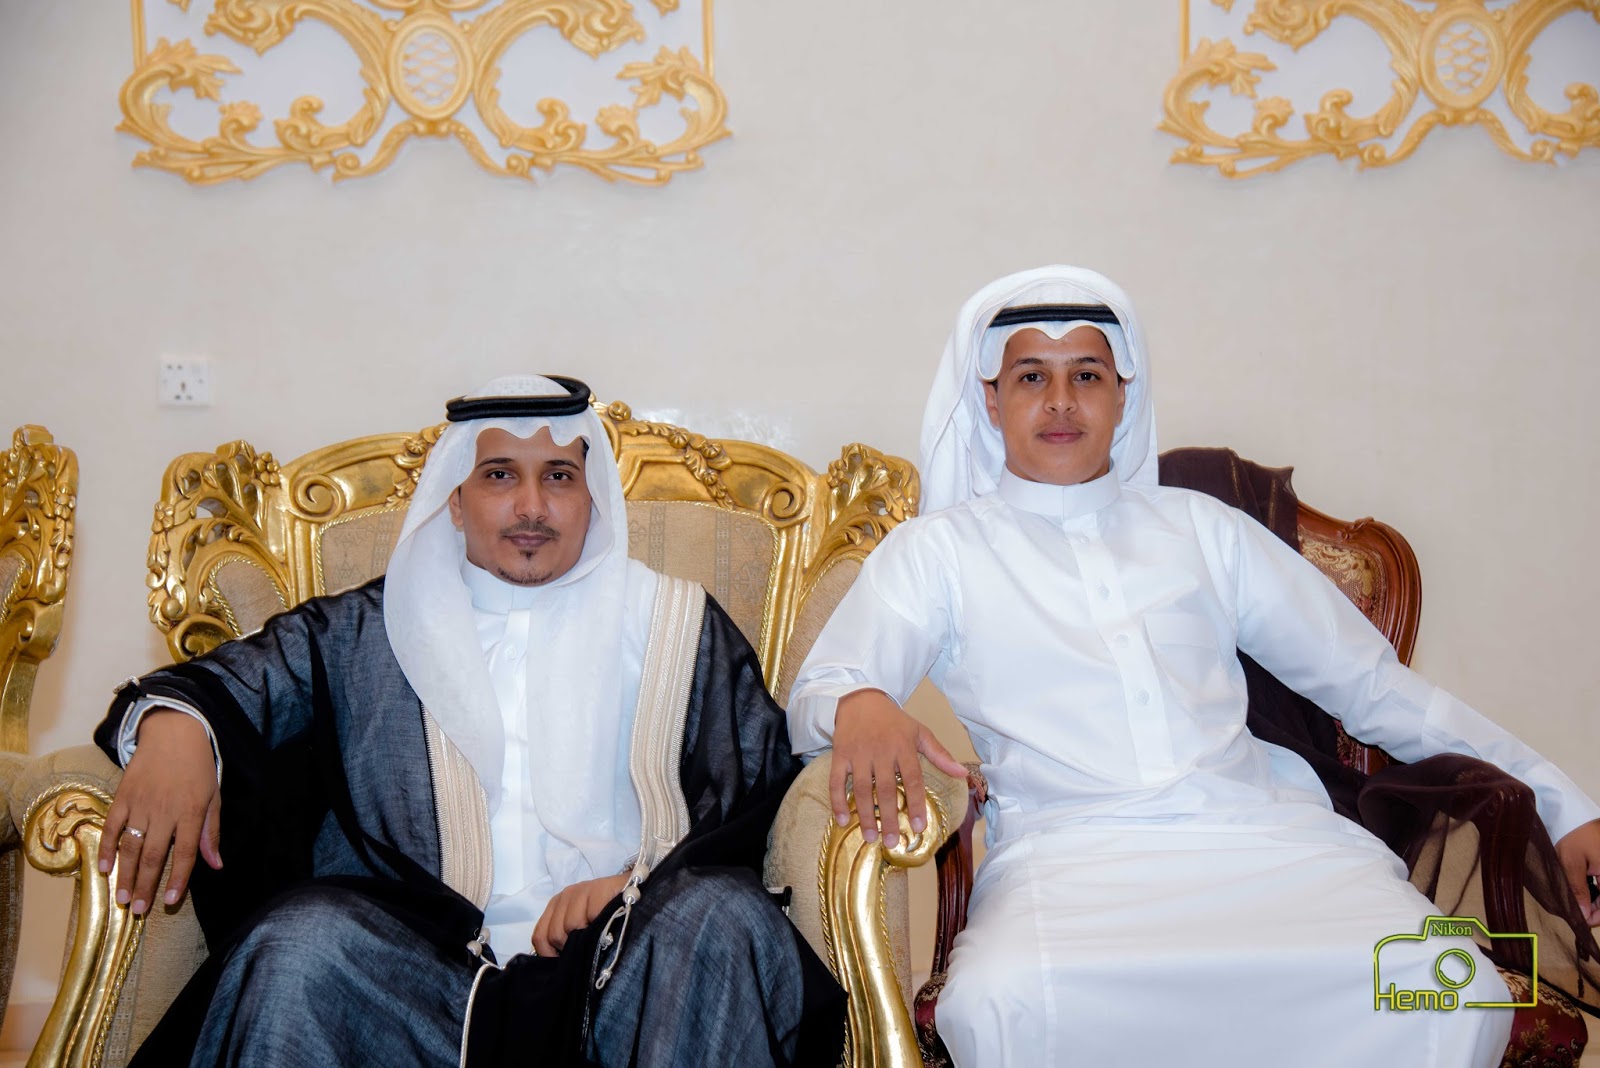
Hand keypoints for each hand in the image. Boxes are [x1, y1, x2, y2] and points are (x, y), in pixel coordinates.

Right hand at [98, 709, 221, 914]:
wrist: (174, 732)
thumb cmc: (198, 767)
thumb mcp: (213, 797)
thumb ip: (211, 832)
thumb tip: (215, 865)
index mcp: (190, 813)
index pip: (185, 854)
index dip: (177, 881)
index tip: (169, 903)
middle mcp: (164, 812)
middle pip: (154, 856)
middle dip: (146, 886)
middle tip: (138, 910)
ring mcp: (141, 804)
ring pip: (131, 847)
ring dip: (125, 875)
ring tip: (122, 898)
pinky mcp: (122, 796)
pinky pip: (111, 827)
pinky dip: (105, 848)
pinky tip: (102, 869)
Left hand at [532, 872, 628, 956]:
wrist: (639, 894)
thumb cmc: (609, 916)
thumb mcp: (582, 927)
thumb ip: (567, 940)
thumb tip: (556, 964)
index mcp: (556, 906)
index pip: (540, 936)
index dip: (550, 954)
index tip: (565, 963)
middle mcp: (565, 896)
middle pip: (553, 935)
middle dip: (570, 947)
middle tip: (587, 947)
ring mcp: (580, 891)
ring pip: (569, 927)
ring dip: (585, 938)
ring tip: (599, 936)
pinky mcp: (597, 889)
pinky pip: (588, 917)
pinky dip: (597, 927)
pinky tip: (608, 926)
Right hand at [830, 688, 965, 848]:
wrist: (860, 700)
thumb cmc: (893, 721)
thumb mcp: (919, 732)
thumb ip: (940, 755)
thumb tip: (963, 774)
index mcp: (903, 746)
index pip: (913, 779)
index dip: (917, 804)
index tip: (920, 827)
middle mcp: (880, 751)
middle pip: (885, 789)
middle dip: (888, 817)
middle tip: (892, 842)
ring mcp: (858, 754)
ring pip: (861, 789)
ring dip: (865, 815)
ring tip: (871, 838)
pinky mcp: (840, 755)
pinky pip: (836, 781)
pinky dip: (837, 802)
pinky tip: (842, 821)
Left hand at [1555, 818, 1599, 926]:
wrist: (1590, 818)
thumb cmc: (1583, 835)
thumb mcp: (1572, 860)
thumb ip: (1576, 888)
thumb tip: (1582, 916)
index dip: (1592, 919)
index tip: (1575, 919)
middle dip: (1590, 910)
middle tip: (1571, 907)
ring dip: (1592, 902)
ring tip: (1575, 895)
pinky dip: (1595, 892)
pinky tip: (1584, 887)